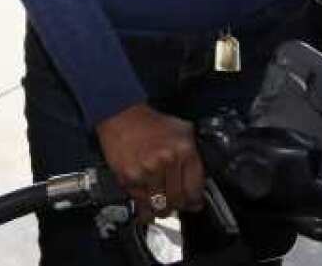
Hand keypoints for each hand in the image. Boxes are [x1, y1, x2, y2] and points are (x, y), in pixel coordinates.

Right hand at [95, 103, 204, 220]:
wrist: (121, 114)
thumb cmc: (151, 124)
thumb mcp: (182, 131)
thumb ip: (194, 157)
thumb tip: (200, 187)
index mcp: (183, 150)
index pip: (195, 190)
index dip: (195, 200)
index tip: (193, 202)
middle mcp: (166, 161)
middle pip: (178, 201)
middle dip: (178, 204)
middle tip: (175, 201)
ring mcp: (146, 170)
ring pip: (159, 205)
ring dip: (161, 206)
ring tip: (160, 199)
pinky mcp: (128, 177)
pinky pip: (140, 201)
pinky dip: (143, 201)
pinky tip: (145, 193)